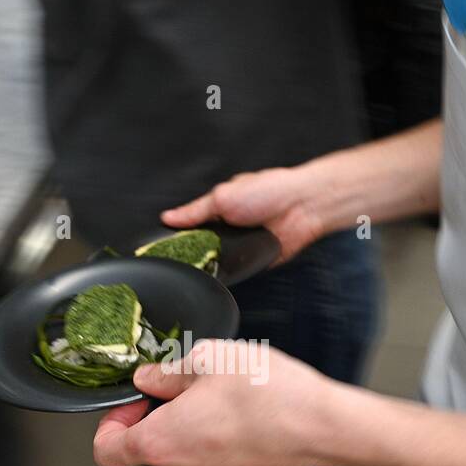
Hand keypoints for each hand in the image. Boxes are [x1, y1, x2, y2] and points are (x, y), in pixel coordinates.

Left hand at [93, 341, 337, 465]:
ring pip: (180, 451)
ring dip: (189, 423)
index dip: (112, 421)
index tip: (134, 399)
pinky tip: (239, 411)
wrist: (320, 427)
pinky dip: (213, 436)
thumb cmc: (267, 395)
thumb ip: (167, 371)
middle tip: (186, 382)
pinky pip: (207, 458)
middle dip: (158, 413)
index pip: (106, 450)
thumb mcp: (208, 359)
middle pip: (146, 447)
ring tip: (219, 393)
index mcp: (159, 443)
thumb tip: (148, 378)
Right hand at [160, 167, 325, 265]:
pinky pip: (239, 272)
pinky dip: (233, 273)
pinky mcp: (256, 261)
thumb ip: (195, 211)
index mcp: (221, 208)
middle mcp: (231, 227)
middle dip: (195, 253)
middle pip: (203, 246)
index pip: (192, 225)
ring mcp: (243, 245)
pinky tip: (223, 274)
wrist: (302, 207)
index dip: (178, 236)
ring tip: (200, 269)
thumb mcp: (222, 197)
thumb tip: (168, 217)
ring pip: (219, 261)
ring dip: (213, 264)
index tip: (162, 248)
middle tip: (181, 261)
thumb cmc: (268, 191)